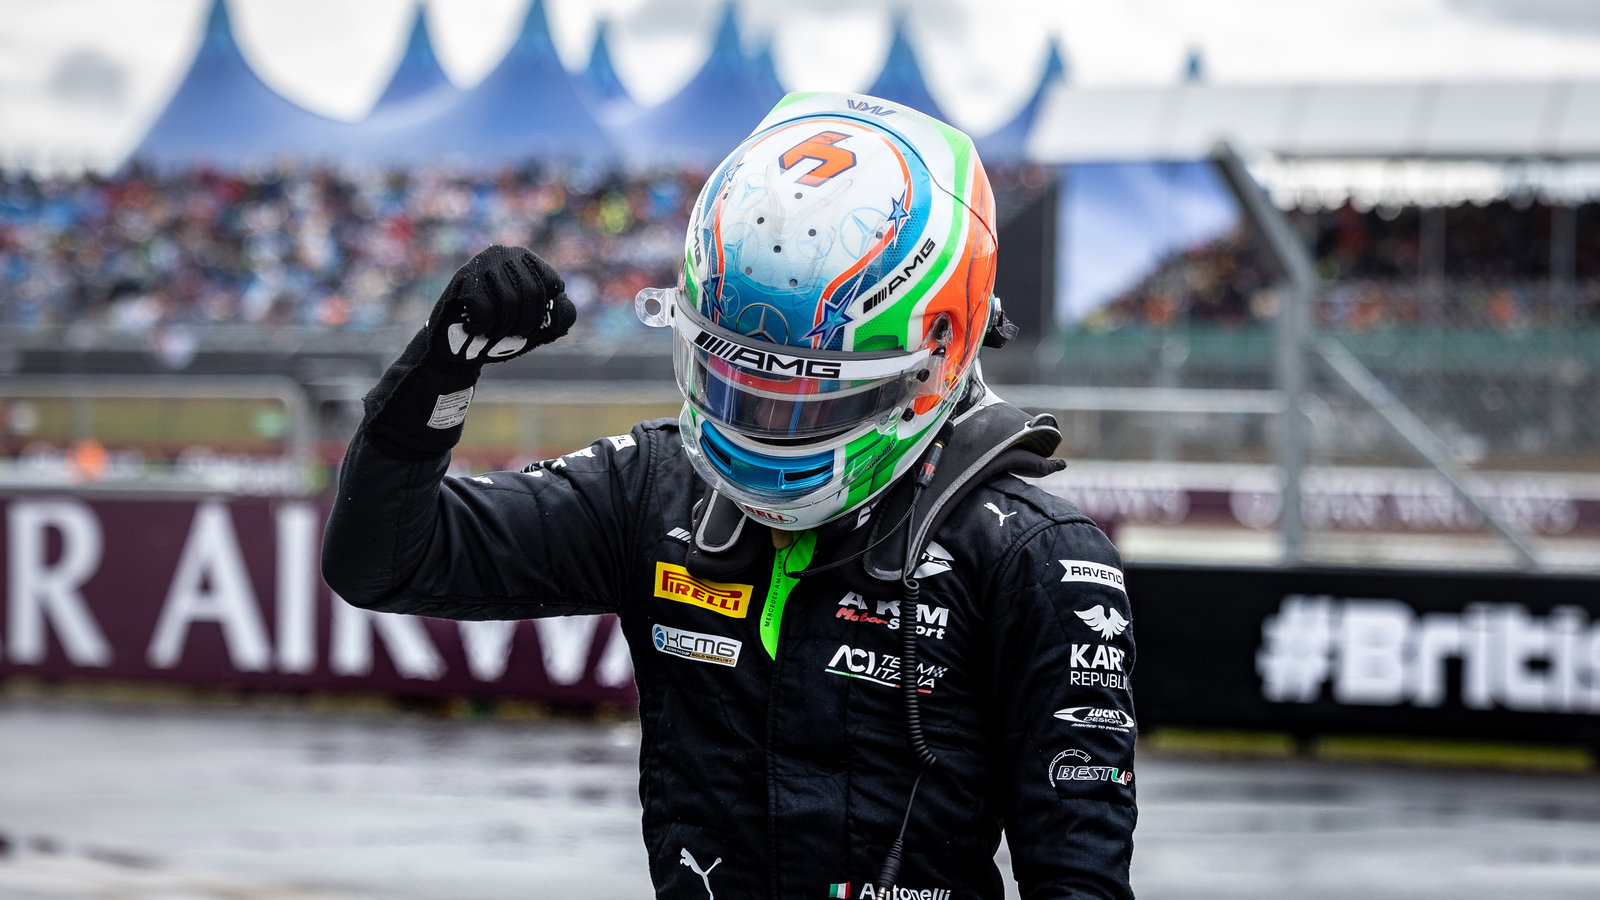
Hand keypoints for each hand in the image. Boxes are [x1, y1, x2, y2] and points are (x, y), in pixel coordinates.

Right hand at [427, 245, 574, 365]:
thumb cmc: (501, 332)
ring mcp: (484, 262)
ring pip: (509, 302)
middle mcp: (507, 254)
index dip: (543, 313)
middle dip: (524, 324)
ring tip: (490, 332)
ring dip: (502, 328)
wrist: (456, 346)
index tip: (528, 326)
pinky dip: (481, 327)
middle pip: (533, 293)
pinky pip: (485, 309)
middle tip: (508, 334)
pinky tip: (472, 327)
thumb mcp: (538, 327)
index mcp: (529, 261)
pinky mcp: (464, 278)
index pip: (553, 284)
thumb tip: (560, 304)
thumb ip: (561, 316)